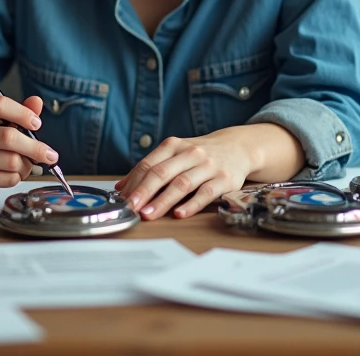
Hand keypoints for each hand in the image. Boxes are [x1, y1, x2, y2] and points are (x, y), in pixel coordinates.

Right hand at [0, 95, 54, 203]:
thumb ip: (19, 112)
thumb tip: (37, 102)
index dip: (23, 113)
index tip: (36, 124)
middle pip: (9, 137)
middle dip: (35, 148)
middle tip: (50, 154)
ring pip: (12, 161)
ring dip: (25, 165)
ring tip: (21, 163)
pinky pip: (9, 178)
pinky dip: (17, 177)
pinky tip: (9, 173)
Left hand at [115, 128, 255, 220]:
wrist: (238, 147)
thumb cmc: (200, 155)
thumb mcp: (175, 153)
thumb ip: (150, 168)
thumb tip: (122, 187)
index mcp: (174, 146)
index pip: (149, 164)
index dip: (134, 182)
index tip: (123, 199)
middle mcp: (191, 153)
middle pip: (162, 173)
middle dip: (144, 191)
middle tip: (132, 207)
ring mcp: (208, 166)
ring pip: (182, 184)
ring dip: (163, 200)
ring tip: (148, 214)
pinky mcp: (225, 179)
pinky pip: (206, 193)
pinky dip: (191, 204)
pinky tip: (179, 214)